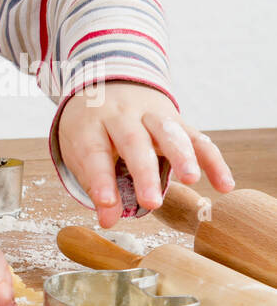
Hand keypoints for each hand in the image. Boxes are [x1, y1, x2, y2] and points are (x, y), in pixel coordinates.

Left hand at [58, 81, 234, 226]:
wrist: (110, 84)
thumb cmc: (92, 128)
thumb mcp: (80, 151)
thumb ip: (94, 184)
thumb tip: (108, 220)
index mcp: (90, 123)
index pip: (93, 151)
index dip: (99, 178)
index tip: (107, 203)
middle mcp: (121, 115)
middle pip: (133, 141)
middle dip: (144, 174)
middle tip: (151, 203)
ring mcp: (151, 115)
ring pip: (168, 132)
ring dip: (182, 156)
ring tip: (191, 181)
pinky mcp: (177, 120)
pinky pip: (197, 138)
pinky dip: (213, 161)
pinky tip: (224, 185)